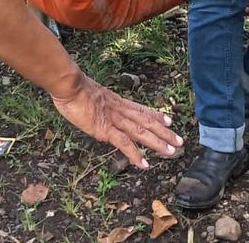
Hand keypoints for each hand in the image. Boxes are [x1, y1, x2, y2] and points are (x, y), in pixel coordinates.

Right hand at [51, 74, 182, 167]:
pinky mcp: (105, 129)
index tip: (169, 120)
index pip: (140, 109)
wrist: (69, 84)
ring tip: (172, 152)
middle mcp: (120, 110)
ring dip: (158, 143)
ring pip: (141, 132)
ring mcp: (114, 119)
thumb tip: (96, 112)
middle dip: (164, 132)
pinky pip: (124, 143)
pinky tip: (144, 164)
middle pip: (146, 121)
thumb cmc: (73, 88)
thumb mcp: (90, 96)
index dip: (155, 115)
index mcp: (116, 102)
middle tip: (180, 141)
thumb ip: (97, 106)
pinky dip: (135, 154)